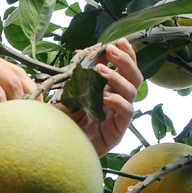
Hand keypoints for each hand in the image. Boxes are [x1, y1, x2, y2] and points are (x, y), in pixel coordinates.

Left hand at [61, 39, 142, 155]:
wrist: (57, 151)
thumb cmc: (62, 124)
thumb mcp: (68, 94)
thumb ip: (80, 76)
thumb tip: (92, 55)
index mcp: (108, 91)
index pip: (124, 70)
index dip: (125, 55)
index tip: (119, 41)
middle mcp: (117, 102)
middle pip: (134, 78)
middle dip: (125, 61)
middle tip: (112, 50)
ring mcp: (118, 117)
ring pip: (132, 92)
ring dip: (118, 78)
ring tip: (101, 71)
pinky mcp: (117, 132)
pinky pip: (126, 112)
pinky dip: (118, 101)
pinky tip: (105, 97)